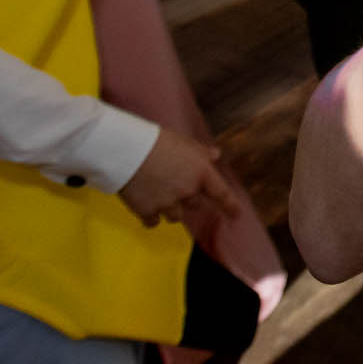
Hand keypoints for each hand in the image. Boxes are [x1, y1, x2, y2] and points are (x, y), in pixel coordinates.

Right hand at [118, 127, 243, 227]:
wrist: (126, 150)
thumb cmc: (157, 141)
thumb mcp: (184, 142)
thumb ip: (201, 152)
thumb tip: (216, 155)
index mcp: (201, 173)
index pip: (221, 194)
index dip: (230, 206)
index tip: (236, 215)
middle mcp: (188, 192)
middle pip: (195, 205)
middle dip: (187, 198)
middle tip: (172, 184)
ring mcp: (168, 204)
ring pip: (175, 217)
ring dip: (170, 208)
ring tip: (157, 192)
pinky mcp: (147, 212)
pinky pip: (153, 222)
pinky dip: (150, 216)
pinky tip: (144, 204)